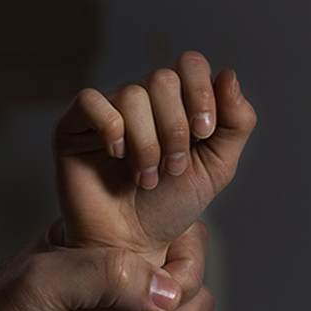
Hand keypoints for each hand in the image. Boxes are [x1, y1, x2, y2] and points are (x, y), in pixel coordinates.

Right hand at [53, 52, 255, 257]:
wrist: (131, 245)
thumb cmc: (169, 208)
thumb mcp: (217, 168)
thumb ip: (236, 124)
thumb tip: (229, 75)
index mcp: (175, 102)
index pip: (189, 65)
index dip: (201, 92)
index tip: (203, 133)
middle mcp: (141, 100)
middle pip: (163, 79)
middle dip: (175, 129)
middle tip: (172, 169)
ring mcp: (107, 110)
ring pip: (132, 95)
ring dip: (147, 143)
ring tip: (145, 177)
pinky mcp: (74, 126)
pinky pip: (91, 101)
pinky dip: (111, 128)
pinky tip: (117, 155)